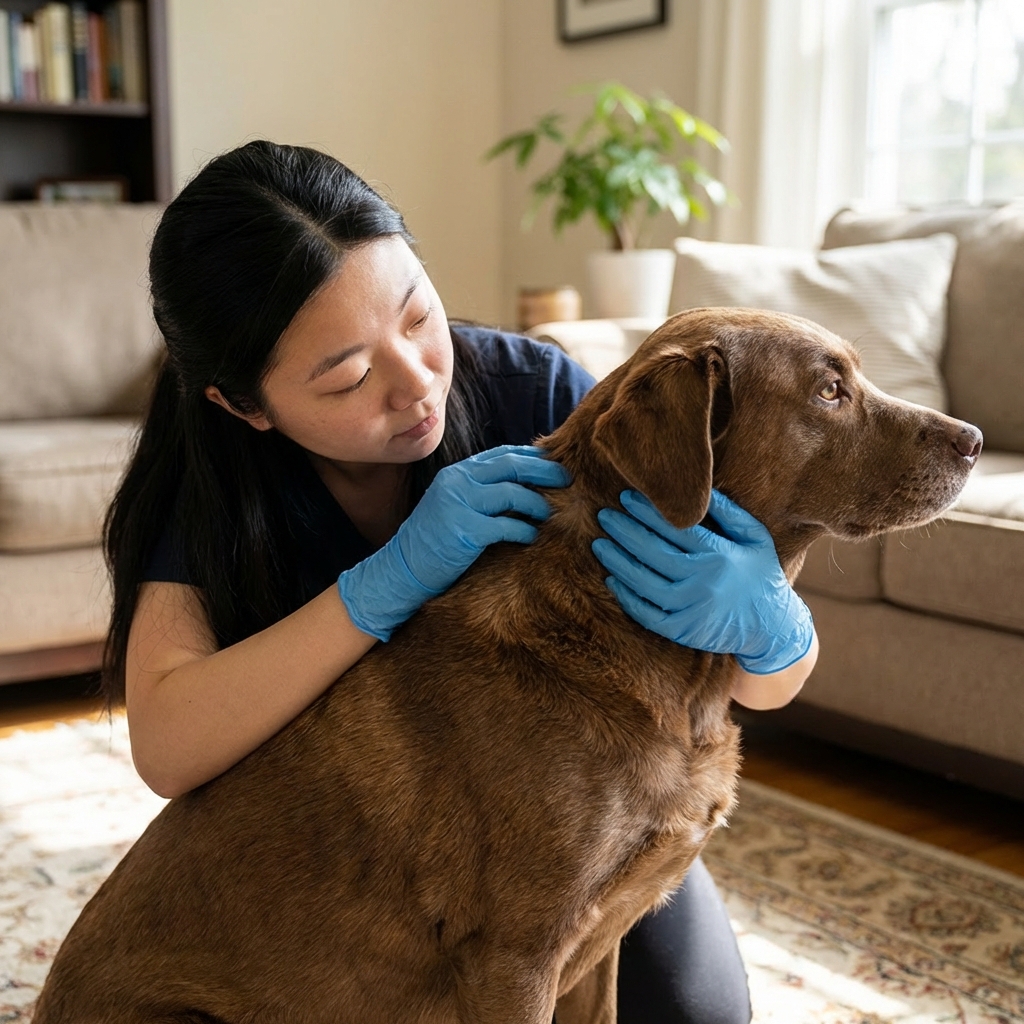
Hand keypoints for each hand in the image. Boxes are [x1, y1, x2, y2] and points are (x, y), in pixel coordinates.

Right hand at [338, 445, 569, 640]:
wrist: (402, 568)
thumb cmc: (434, 540)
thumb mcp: (454, 504)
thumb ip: (480, 490)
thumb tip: (523, 485)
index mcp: (457, 473)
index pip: (501, 454)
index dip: (531, 457)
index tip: (554, 463)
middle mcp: (457, 482)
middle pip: (511, 466)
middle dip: (543, 470)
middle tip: (567, 478)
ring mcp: (459, 505)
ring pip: (512, 493)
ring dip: (537, 503)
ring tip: (550, 513)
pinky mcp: (464, 531)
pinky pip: (505, 526)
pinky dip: (523, 530)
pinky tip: (531, 536)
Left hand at [592, 489, 813, 673]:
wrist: (774, 628)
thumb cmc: (762, 576)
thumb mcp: (755, 539)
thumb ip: (728, 512)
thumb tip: (700, 488)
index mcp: (721, 555)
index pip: (676, 528)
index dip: (648, 512)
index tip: (626, 497)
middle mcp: (704, 582)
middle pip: (654, 553)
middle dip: (625, 532)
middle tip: (604, 516)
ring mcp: (692, 610)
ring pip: (644, 583)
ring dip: (618, 562)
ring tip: (600, 544)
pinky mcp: (683, 631)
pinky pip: (646, 613)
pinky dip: (626, 597)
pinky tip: (612, 579)